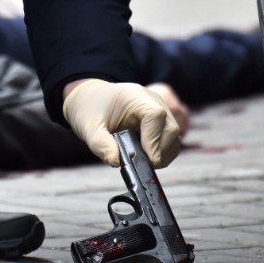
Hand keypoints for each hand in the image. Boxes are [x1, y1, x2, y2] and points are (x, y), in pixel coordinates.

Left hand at [62, 79, 180, 167]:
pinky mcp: (161, 121)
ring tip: (143, 162)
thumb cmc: (90, 110)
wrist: (90, 99)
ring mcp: (160, 110)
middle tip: (143, 165)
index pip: (155, 115)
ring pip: (174, 135)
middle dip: (160, 151)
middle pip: (170, 127)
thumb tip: (117, 162)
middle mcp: (153, 101)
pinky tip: (147, 158)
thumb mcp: (89, 128)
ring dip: (163, 154)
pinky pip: (171, 140)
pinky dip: (163, 153)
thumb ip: (101, 145)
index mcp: (135, 97)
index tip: (147, 159)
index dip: (154, 139)